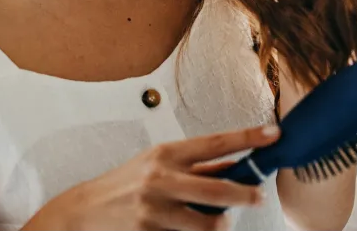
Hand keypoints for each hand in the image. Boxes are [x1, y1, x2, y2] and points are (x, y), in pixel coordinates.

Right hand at [22, 125, 279, 231]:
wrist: (84, 213)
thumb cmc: (124, 185)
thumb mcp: (157, 165)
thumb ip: (195, 166)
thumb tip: (236, 163)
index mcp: (166, 154)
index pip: (215, 142)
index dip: (248, 138)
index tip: (273, 134)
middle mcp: (161, 179)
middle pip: (220, 189)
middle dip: (246, 195)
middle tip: (257, 197)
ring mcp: (155, 209)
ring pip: (210, 225)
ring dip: (220, 225)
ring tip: (216, 222)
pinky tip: (186, 230)